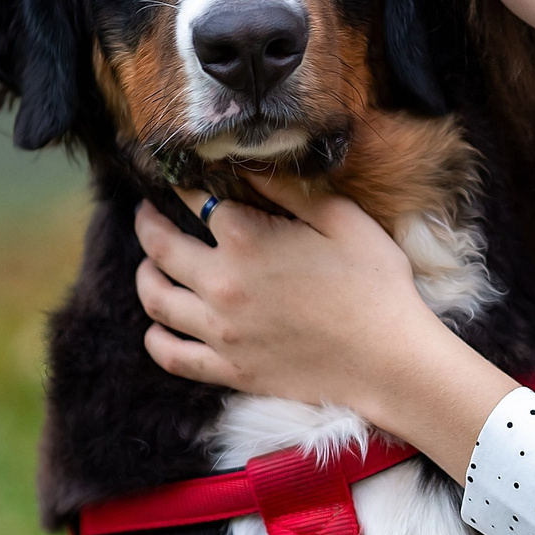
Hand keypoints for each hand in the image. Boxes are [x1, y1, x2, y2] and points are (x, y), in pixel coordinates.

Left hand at [132, 175, 515, 477]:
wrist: (390, 361)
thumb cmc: (376, 285)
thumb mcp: (341, 219)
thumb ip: (289, 189)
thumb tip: (248, 165)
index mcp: (248, 237)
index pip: (195, 199)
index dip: (181, 183)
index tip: (176, 175)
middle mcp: (222, 282)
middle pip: (160, 248)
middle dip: (146, 224)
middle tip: (145, 214)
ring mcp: (220, 330)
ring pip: (155, 300)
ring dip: (144, 276)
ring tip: (148, 266)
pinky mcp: (228, 369)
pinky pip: (170, 355)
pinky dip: (155, 338)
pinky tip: (157, 327)